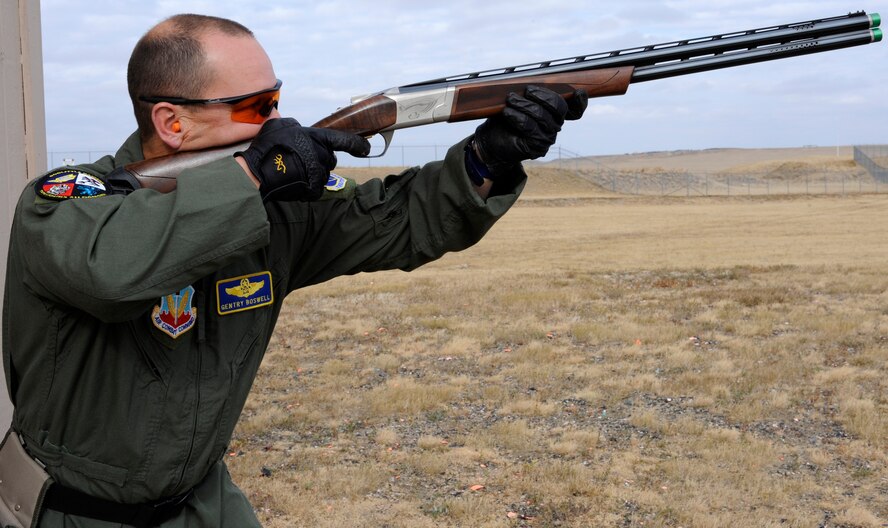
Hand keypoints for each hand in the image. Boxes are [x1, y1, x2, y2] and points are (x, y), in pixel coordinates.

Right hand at [236, 118, 369, 200]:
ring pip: (323, 174)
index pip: (344, 140)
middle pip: (330, 159)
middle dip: (320, 158)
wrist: (257, 172)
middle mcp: (322, 156)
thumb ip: (294, 125)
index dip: (358, 144)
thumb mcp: (280, 125)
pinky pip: (316, 188)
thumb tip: (298, 128)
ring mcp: (319, 174)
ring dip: (312, 172)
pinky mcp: (313, 190)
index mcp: (317, 138)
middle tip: (300, 158)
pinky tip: (294, 180)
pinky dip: (307, 186)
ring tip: (292, 170)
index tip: (366, 148)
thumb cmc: (268, 147)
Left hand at [472, 85, 587, 175]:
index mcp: (555, 114)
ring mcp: (548, 138)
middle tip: (526, 90)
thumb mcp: (518, 99)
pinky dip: (517, 117)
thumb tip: (533, 79)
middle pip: (560, 108)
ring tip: (510, 99)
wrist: (492, 140)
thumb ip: (531, 90)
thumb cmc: (507, 116)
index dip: (580, 101)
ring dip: (525, 105)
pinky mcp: (537, 147)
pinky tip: (508, 112)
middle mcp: (555, 125)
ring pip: (542, 116)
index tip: (578, 92)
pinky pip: (530, 128)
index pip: (576, 109)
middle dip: (543, 95)